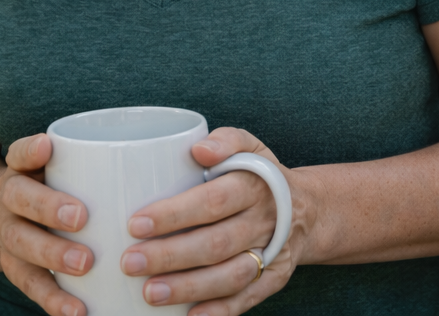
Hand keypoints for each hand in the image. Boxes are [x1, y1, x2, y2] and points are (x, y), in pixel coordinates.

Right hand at [0, 133, 92, 315]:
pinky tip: (77, 310)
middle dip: (48, 208)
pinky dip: (53, 299)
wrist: (9, 217)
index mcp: (22, 168)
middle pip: (19, 199)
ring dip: (51, 256)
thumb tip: (177, 153)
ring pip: (20, 244)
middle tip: (80, 217)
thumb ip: (99, 160)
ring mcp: (8, 234)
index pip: (20, 153)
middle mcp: (9, 199)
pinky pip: (30, 285)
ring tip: (83, 265)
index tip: (48, 147)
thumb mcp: (63, 166)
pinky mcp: (16, 268)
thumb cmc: (57, 186)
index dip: (31, 150)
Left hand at [120, 128, 309, 314]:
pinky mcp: (274, 279)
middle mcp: (265, 221)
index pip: (214, 200)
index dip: (175, 214)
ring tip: (151, 293)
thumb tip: (199, 149)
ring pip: (231, 275)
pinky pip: (248, 299)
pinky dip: (220, 311)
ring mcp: (271, 254)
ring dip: (190, 287)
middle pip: (217, 243)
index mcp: (255, 185)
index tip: (136, 224)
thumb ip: (226, 140)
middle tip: (130, 262)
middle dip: (171, 255)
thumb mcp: (250, 147)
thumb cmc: (259, 175)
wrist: (307, 210)